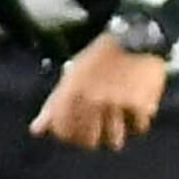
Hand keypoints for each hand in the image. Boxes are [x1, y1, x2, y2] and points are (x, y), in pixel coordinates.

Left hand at [31, 34, 168, 151]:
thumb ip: (54, 104)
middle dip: (91, 140)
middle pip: (89, 140)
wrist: (135, 38)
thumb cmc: (100, 58)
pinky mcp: (141, 104)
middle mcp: (93, 100)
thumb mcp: (72, 75)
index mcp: (72, 92)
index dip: (68, 136)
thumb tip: (37, 130)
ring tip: (116, 127)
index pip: (64, 130)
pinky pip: (138, 127)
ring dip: (114, 137)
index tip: (73, 134)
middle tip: (96, 133)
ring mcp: (117, 103)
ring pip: (114, 139)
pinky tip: (134, 114)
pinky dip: (136, 123)